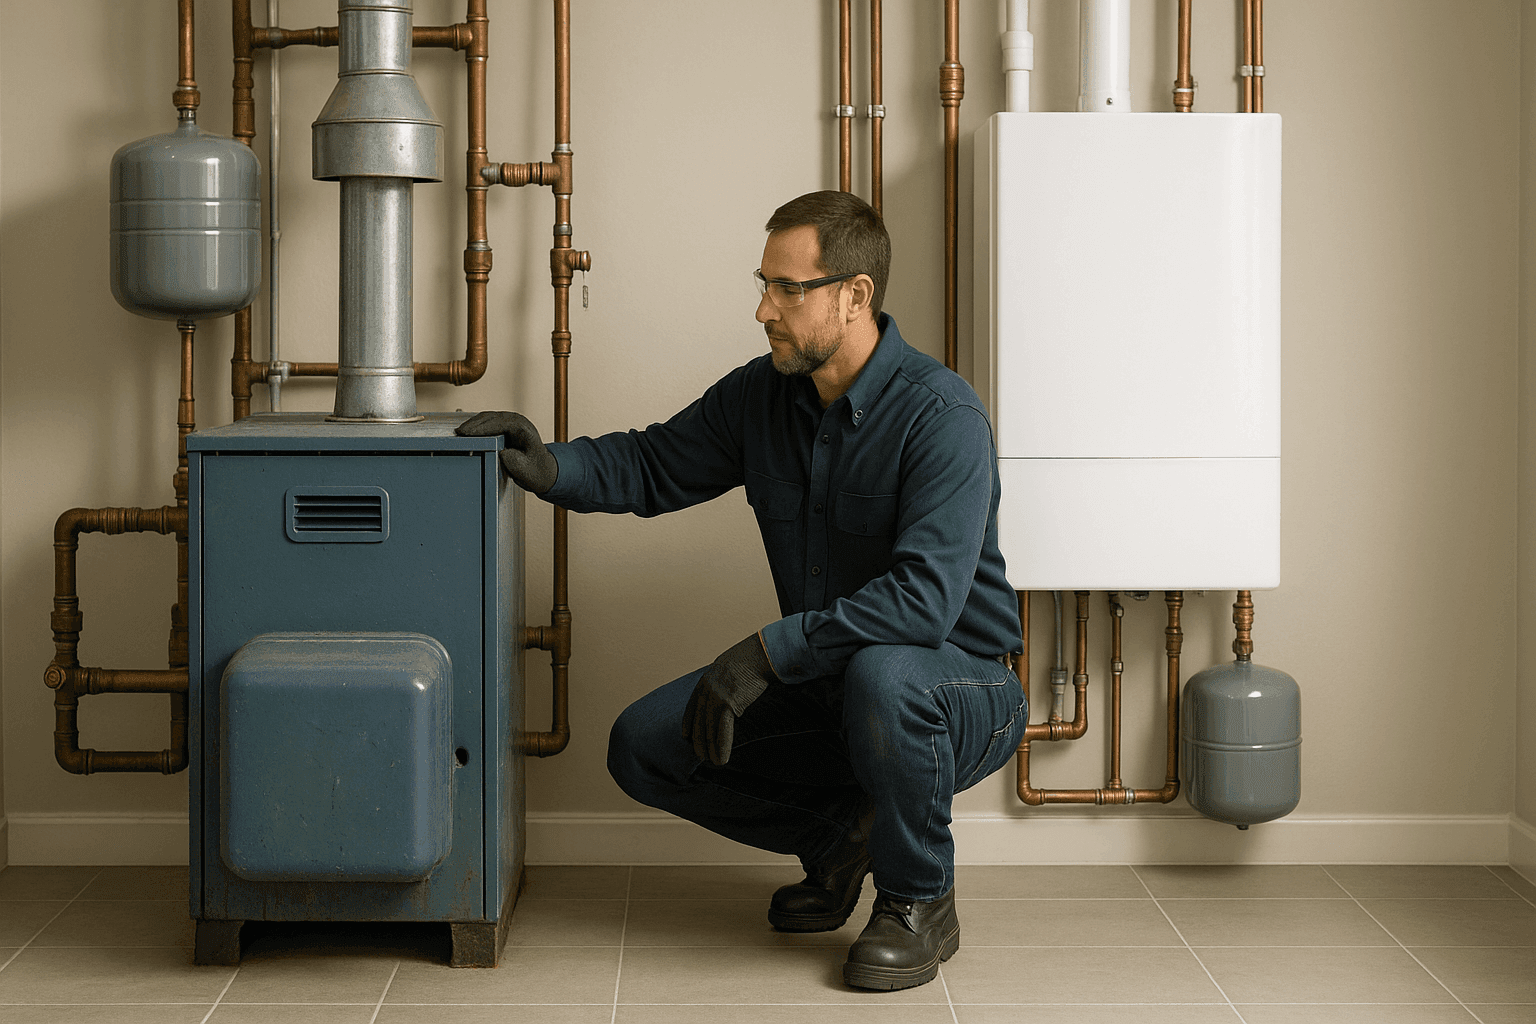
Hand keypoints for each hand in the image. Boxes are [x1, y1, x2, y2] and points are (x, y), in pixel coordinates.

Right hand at [455, 411, 558, 493]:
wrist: (542, 471)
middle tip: (459, 433)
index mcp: (524, 429)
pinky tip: (467, 432)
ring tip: (460, 432)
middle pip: (493, 417)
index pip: (501, 423)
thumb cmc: (536, 471)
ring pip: (489, 418)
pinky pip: (488, 423)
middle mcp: (518, 422)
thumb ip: (513, 460)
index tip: (469, 433)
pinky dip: (477, 426)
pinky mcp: (504, 427)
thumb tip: (500, 451)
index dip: (483, 427)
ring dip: (474, 424)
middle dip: (475, 424)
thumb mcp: (525, 470)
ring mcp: (511, 422)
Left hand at [683, 632, 777, 765]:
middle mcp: (706, 691)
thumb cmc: (750, 659)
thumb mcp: (728, 667)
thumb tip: (729, 688)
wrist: (759, 654)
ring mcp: (715, 698)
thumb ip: (723, 680)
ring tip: (714, 762)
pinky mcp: (727, 704)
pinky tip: (722, 758)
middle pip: (698, 723)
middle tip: (701, 756)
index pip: (691, 708)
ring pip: (708, 731)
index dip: (688, 724)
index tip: (686, 736)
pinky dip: (722, 747)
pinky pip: (722, 732)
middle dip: (698, 742)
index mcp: (704, 682)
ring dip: (710, 750)